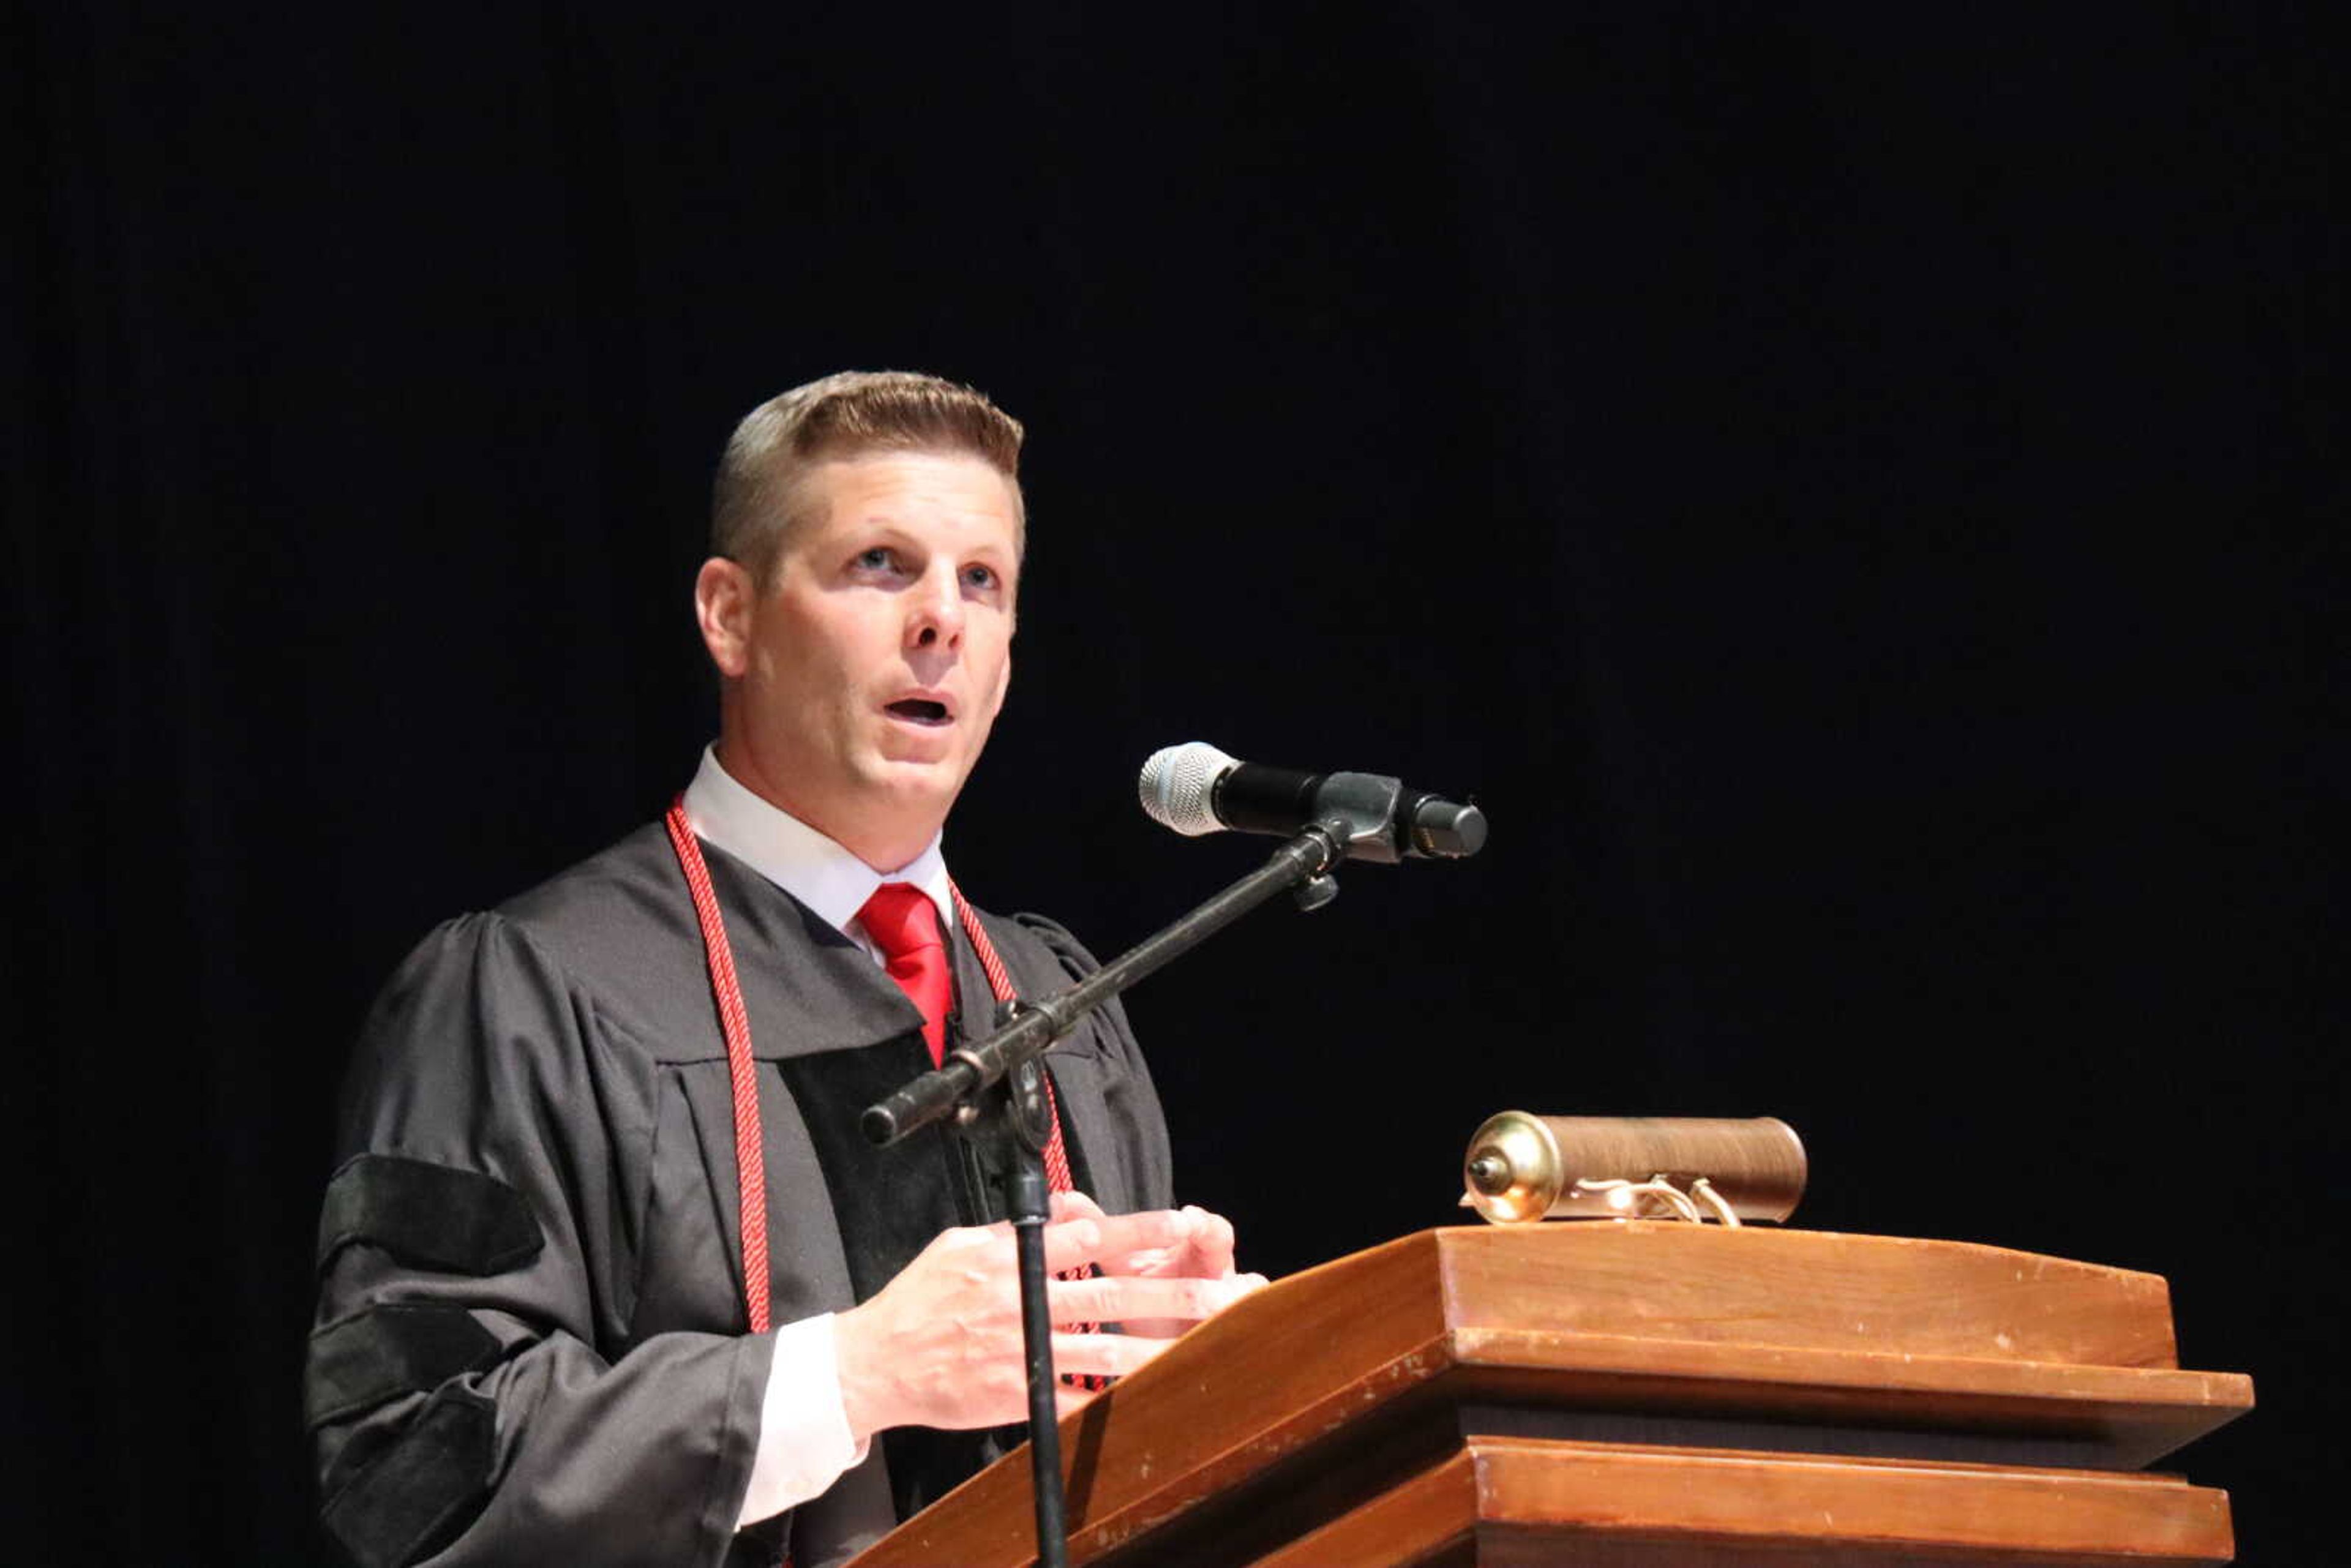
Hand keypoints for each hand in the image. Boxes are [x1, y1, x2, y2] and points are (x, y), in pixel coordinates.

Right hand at [832, 1201, 1261, 1439]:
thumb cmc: (918, 1299)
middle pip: (1110, 1292)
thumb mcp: (961, 1244)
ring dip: (1157, 1347)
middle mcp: (1022, 1304)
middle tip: (1221, 1293)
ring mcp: (1023, 1353)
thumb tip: (1067, 1209)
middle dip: (1171, 1293)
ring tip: (1202, 1344)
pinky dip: (1112, 1397)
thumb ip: (1016, 1228)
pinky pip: (1075, 1398)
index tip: (1180, 1223)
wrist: (876, 1363)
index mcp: (1010, 1259)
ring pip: (1104, 1349)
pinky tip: (1150, 1393)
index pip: (1085, 1236)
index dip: (1137, 1228)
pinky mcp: (1018, 1396)